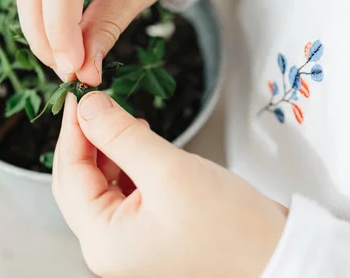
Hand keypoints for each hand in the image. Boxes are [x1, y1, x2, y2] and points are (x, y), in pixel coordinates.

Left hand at [53, 92, 287, 277]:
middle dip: (86, 140)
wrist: (279, 254)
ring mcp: (127, 239)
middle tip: (96, 103)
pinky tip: (138, 140)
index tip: (78, 97)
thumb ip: (120, 135)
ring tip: (123, 120)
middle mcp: (108, 245)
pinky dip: (126, 162)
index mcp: (102, 241)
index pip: (70, 176)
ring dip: (108, 149)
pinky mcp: (147, 228)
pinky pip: (123, 189)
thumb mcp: (169, 171)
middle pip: (79, 181)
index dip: (72, 131)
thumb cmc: (231, 226)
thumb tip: (88, 107)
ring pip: (100, 183)